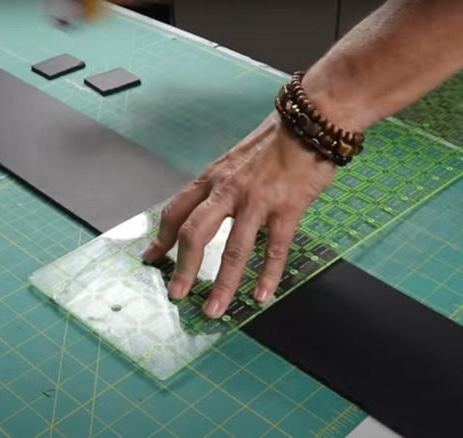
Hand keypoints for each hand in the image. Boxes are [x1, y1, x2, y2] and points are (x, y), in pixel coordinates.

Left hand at [141, 112, 337, 317]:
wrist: (310, 122)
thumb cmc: (275, 142)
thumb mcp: (235, 160)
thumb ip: (219, 187)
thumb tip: (204, 212)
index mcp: (212, 178)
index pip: (176, 212)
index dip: (161, 238)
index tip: (152, 258)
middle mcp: (228, 191)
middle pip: (195, 234)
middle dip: (182, 268)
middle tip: (177, 294)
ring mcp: (257, 201)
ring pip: (233, 250)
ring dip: (221, 284)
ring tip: (214, 309)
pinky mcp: (286, 209)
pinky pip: (274, 249)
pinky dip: (267, 276)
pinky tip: (261, 295)